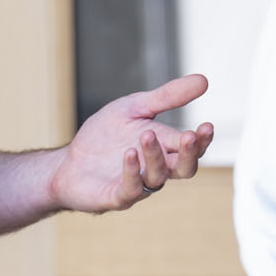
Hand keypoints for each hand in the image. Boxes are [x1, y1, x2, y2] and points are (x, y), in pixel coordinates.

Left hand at [48, 73, 213, 212]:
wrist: (69, 160)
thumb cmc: (105, 135)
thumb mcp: (136, 107)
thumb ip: (167, 97)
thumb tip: (204, 80)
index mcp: (164, 147)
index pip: (191, 147)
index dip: (201, 139)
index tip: (206, 125)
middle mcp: (155, 168)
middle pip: (184, 169)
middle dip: (189, 154)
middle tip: (189, 136)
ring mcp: (138, 184)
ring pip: (157, 177)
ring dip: (154, 155)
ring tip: (146, 135)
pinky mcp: (116, 196)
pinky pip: (131, 189)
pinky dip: (131, 171)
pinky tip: (129, 153)